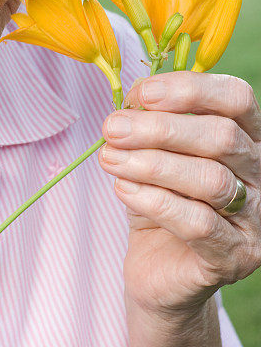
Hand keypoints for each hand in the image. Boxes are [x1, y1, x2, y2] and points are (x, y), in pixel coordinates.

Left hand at [98, 71, 260, 316]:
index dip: (190, 89)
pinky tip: (123, 188)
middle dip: (160, 128)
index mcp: (246, 136)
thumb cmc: (157, 195)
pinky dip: (154, 200)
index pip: (236, 98)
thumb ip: (148, 118)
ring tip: (110, 158)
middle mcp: (260, 173)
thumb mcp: (150, 149)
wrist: (157, 267)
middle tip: (112, 128)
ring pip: (210, 180)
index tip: (142, 93)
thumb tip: (134, 96)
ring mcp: (255, 218)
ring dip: (152, 164)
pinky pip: (198, 224)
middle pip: (222, 136)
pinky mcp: (236, 257)